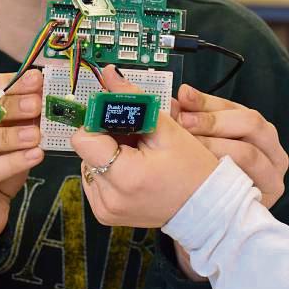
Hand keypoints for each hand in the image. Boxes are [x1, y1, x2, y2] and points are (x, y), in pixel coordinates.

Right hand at [0, 69, 44, 262]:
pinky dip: (10, 163)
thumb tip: (41, 88)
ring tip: (36, 135)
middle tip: (36, 105)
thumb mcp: (4, 132)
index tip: (35, 80)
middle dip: (0, 104)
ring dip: (4, 136)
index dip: (2, 81)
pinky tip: (35, 156)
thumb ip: (15, 113)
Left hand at [70, 67, 217, 228]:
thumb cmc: (193, 170)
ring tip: (138, 156)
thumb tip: (110, 74)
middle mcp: (109, 197)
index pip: (83, 138)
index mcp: (124, 176)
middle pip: (86, 150)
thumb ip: (132, 99)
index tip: (118, 117)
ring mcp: (105, 209)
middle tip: (137, 138)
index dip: (100, 122)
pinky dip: (110, 171)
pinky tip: (133, 170)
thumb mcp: (167, 129)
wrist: (205, 206)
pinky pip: (95, 181)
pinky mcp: (105, 213)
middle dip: (108, 137)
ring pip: (89, 163)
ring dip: (108, 154)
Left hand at [177, 84, 287, 208]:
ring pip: (249, 153)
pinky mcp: (265, 201)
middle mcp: (274, 153)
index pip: (237, 108)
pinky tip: (195, 173)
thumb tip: (174, 101)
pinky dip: (218, 174)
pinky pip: (243, 183)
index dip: (209, 101)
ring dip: (215, 146)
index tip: (183, 96)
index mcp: (261, 133)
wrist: (214, 226)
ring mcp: (273, 178)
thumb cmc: (207, 180)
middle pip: (251, 123)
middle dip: (213, 121)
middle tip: (183, 121)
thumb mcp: (204, 144)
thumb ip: (193, 122)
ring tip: (185, 146)